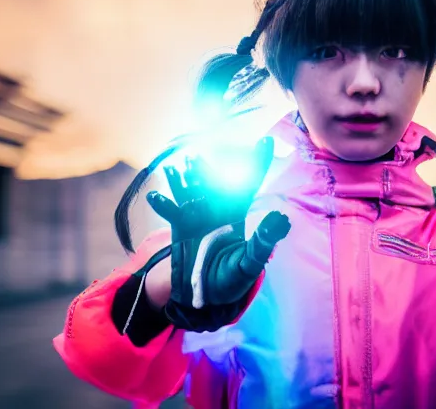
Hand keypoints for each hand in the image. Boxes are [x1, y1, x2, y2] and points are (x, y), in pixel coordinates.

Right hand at [146, 137, 290, 308]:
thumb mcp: (250, 264)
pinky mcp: (180, 226)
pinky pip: (171, 210)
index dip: (258, 162)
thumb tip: (280, 219)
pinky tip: (155, 195)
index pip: (250, 183)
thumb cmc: (232, 279)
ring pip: (191, 189)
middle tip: (199, 157)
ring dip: (185, 177)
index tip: (265, 140)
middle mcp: (217, 208)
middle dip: (207, 168)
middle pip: (214, 181)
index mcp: (238, 213)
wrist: (205, 296)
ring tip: (179, 165)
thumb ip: (263, 243)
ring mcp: (197, 215)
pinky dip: (163, 202)